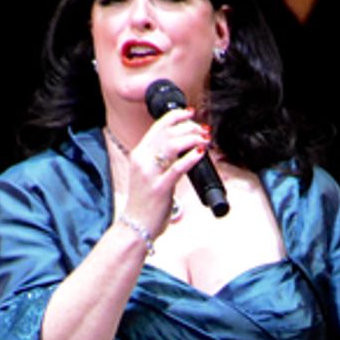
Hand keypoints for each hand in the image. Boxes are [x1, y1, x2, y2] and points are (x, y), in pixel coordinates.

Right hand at [124, 106, 211, 239]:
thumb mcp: (148, 174)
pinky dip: (190, 158)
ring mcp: (150, 174)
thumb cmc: (145, 202)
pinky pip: (177, 168)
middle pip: (167, 132)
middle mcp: (142, 160)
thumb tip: (182, 145)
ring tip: (204, 140)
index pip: (158, 126)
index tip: (190, 113)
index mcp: (139, 154)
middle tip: (203, 131)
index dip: (176, 116)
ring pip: (172, 145)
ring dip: (192, 139)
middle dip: (189, 127)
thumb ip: (160, 158)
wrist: (136, 226)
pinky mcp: (159, 188)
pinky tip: (200, 154)